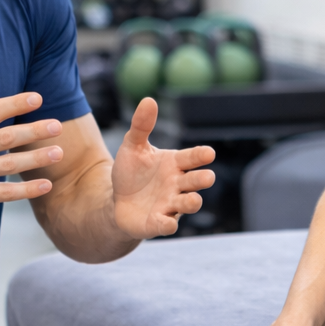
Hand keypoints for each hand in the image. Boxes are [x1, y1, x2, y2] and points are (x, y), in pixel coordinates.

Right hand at [0, 77, 63, 222]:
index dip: (15, 104)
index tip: (38, 99)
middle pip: (5, 137)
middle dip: (33, 131)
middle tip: (57, 126)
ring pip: (8, 165)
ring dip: (35, 159)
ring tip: (58, 152)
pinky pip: (4, 193)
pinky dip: (26, 190)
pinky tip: (46, 185)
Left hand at [111, 97, 214, 237]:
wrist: (116, 201)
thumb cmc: (131, 173)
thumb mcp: (132, 147)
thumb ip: (141, 126)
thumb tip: (149, 100)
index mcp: (175, 164)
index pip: (192, 158)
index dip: (200, 156)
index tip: (208, 153)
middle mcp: (177, 185)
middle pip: (195, 182)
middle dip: (202, 180)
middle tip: (207, 177)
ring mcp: (170, 205)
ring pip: (188, 204)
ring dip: (192, 203)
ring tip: (192, 200)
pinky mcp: (158, 223)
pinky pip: (167, 225)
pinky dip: (168, 225)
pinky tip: (168, 223)